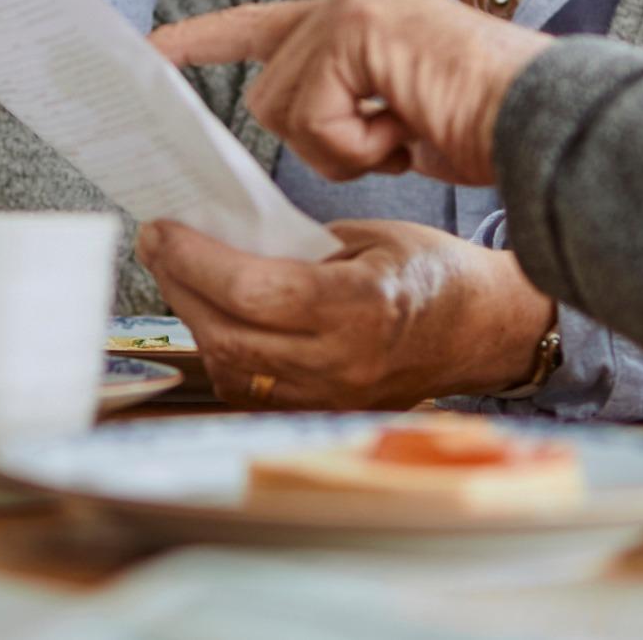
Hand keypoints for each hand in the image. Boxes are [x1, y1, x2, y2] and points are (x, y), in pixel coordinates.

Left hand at [136, 218, 557, 409]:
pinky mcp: (325, 410)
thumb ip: (299, 242)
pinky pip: (251, 390)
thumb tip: (226, 236)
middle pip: (231, 334)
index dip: (196, 261)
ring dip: (195, 320)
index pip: (255, 293)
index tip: (162, 231)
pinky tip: (215, 317)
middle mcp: (343, 362)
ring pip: (233, 369)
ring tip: (181, 276)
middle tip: (158, 246)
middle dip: (181, 285)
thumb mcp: (371, 235)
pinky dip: (224, 351)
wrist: (483, 330)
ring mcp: (332, 396)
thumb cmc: (434, 271)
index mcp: (361, 307)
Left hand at [150, 0, 548, 185]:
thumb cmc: (486, 129)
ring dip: (342, 147)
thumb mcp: (397, 119)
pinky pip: (312, 114)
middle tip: (393, 139)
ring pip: (282, 107)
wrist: (544, 125)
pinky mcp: (357, 23)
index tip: (152, 48)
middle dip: (323, 141)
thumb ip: (341, 107)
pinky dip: (356, 145)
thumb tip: (289, 119)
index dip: (209, 39)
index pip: (265, 25)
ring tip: (405, 131)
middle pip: (268, 93)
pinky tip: (406, 128)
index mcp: (359, 17)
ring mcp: (354, 2)